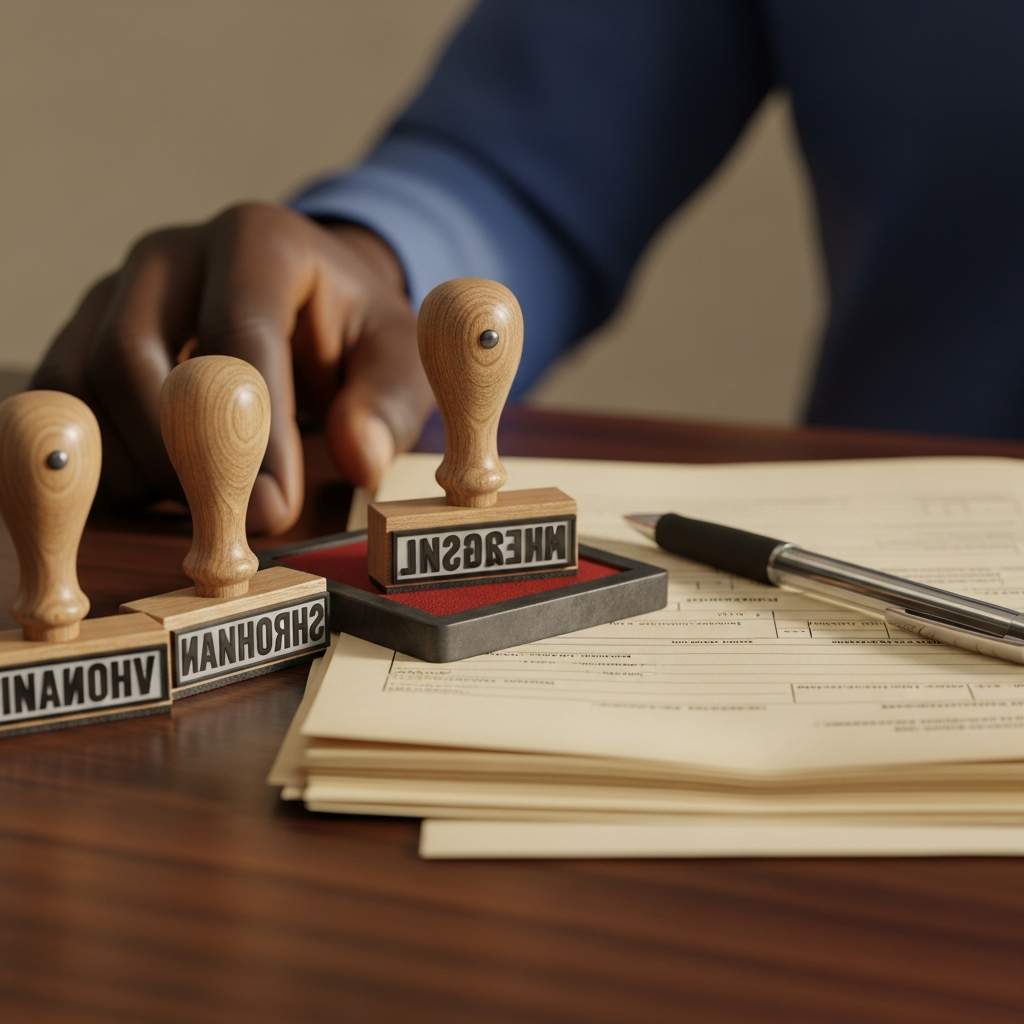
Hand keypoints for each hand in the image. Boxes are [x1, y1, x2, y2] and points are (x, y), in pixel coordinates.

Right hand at [31, 202, 432, 532]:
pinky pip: (64, 399)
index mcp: (257, 243)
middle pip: (132, 355)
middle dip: (177, 453)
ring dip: (132, 462)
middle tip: (222, 516)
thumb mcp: (396, 359)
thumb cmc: (353, 333)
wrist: (308, 300)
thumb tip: (360, 458)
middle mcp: (172, 254)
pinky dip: (97, 457)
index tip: (273, 507)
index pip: (237, 335)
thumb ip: (386, 406)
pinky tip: (151, 492)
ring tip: (194, 505)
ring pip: (82, 381)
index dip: (250, 432)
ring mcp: (116, 289)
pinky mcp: (84, 330)